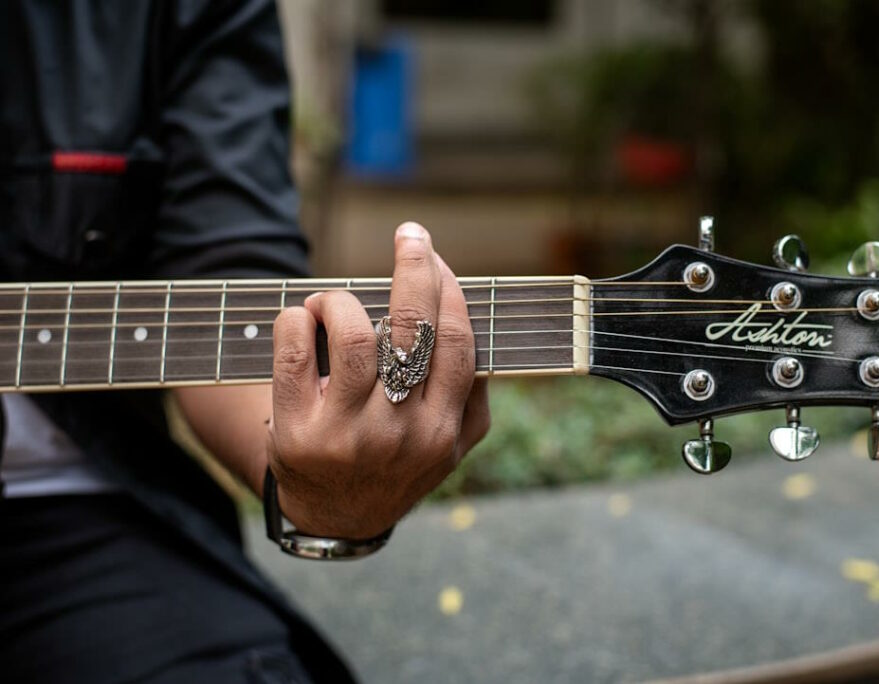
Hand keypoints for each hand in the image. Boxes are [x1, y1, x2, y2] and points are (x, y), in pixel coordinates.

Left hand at [267, 223, 488, 537]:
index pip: (456, 342)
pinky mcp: (298, 435)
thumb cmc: (396, 466)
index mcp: (443, 429)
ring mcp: (348, 435)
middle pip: (413, 330)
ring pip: (352, 336)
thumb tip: (471, 327)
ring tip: (332, 301)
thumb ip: (472, 398)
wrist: (336, 520)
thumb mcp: (448, 447)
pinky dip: (298, 319)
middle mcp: (401, 432)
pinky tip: (302, 318)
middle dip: (414, 268)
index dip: (448, 289)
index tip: (436, 257)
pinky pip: (295, 354)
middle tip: (410, 234)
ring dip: (341, 300)